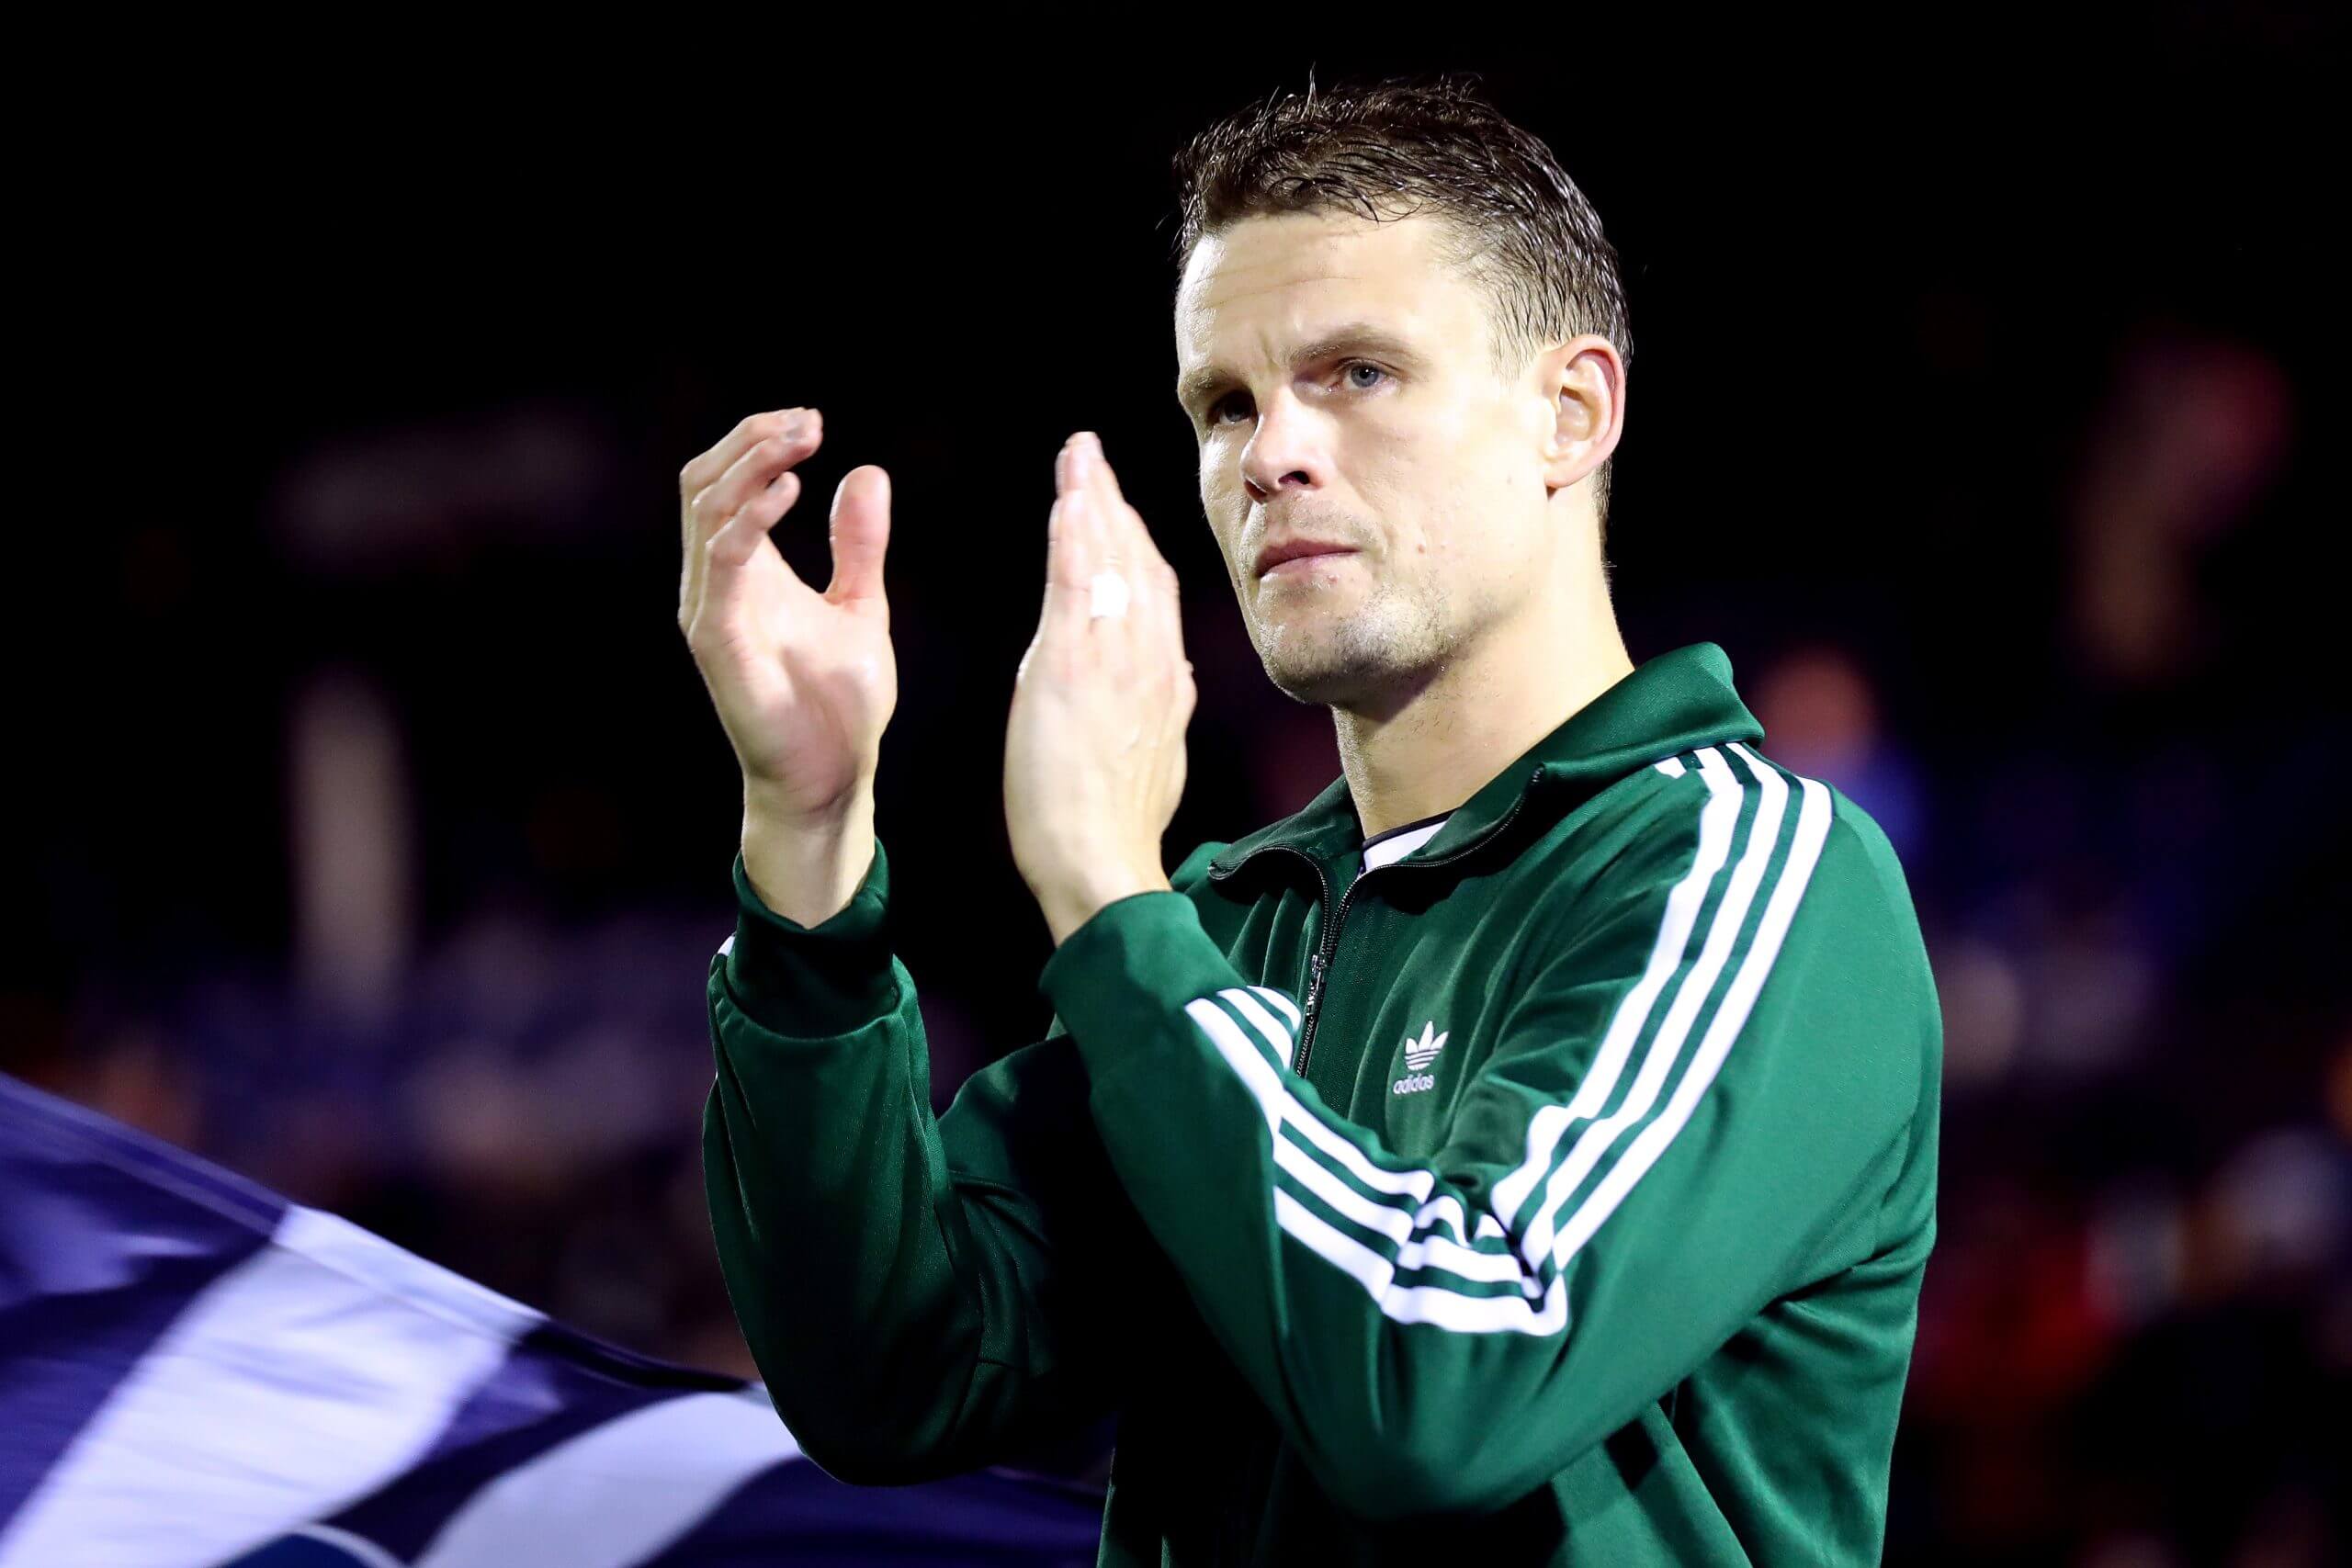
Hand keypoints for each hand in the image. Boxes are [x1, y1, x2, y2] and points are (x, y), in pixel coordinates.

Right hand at [678, 408, 897, 917]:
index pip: (724, 481)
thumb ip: (858, 544)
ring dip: (752, 465)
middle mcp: (714, 584)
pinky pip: (723, 562)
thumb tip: (866, 472)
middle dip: (751, 440)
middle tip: (809, 422)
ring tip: (803, 441)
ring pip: (706, 511)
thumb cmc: (838, 705)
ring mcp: (711, 611)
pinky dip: (751, 517)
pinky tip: (791, 491)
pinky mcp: (719, 641)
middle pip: (703, 483)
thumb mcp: (859, 605)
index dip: (758, 440)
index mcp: (744, 571)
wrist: (832, 778)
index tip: (814, 422)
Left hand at [1004, 432, 1194, 944]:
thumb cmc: (1113, 826)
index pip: (1155, 593)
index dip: (1135, 544)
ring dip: (1094, 500)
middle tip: (1091, 458)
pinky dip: (1076, 530)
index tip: (1116, 507)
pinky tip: (1068, 494)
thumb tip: (1173, 680)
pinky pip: (1078, 581)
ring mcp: (1115, 658)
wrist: (1100, 861)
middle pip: (1138, 563)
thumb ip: (1162, 707)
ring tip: (1079, 456)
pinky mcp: (1074, 666)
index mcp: (1165, 681)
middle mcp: (1149, 659)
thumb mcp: (1156, 756)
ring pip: (1110, 560)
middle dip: (1115, 506)